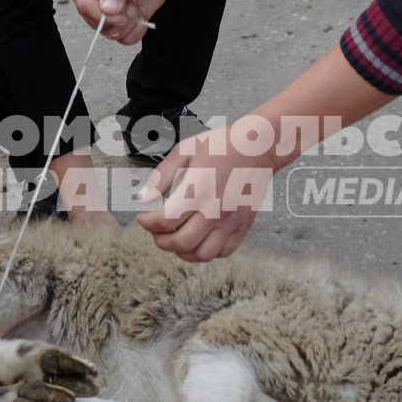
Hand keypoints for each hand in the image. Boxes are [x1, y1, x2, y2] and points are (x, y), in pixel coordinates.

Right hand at [74, 0, 166, 44]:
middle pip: (98, 25)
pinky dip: (139, 27)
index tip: (121, 11)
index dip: (103, 14)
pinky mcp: (120, 25)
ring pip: (114, 34)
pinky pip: (127, 38)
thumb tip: (107, 9)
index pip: (84, 6)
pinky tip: (138, 10)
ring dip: (132, 20)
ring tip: (134, 1)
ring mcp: (105, 15)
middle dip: (121, 16)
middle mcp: (92, 1)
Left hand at [133, 117, 277, 261]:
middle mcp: (214, 210)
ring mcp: (231, 221)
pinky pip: (223, 252)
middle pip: (181, 243)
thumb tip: (142, 198)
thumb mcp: (184, 151)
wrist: (258, 147)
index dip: (147, 224)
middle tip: (156, 231)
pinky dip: (207, 252)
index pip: (165, 221)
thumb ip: (161, 177)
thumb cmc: (221, 146)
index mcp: (198, 190)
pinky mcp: (243, 225)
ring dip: (183, 252)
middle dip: (161, 241)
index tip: (144, 218)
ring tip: (176, 238)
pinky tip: (199, 240)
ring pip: (202, 254)